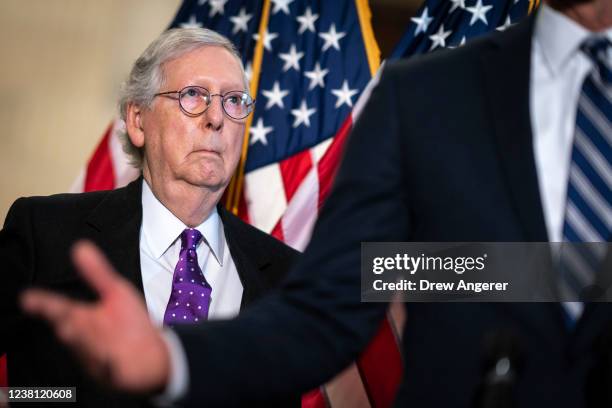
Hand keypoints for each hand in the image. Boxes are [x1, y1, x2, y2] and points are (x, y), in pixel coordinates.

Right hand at [21, 241, 169, 393]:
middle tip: (64, 318)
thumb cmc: (131, 323)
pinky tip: (112, 361)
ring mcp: (97, 358)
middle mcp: (85, 339)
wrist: (154, 353)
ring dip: (83, 343)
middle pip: (70, 330)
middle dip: (66, 324)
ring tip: (76, 330)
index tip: (28, 298)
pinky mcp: (113, 374)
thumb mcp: (117, 293)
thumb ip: (98, 273)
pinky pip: (109, 372)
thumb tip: (80, 247)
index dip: (44, 304)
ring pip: (85, 351)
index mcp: (83, 318)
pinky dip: (109, 367)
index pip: (59, 308)